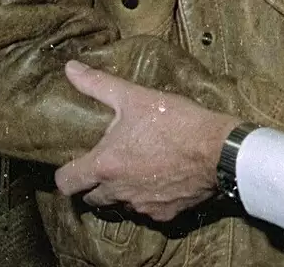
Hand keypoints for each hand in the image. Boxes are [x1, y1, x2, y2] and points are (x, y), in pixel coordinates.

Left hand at [53, 61, 238, 221]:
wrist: (218, 151)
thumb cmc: (175, 121)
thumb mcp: (134, 97)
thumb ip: (98, 85)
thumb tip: (70, 68)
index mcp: (105, 165)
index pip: (65, 184)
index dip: (66, 174)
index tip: (75, 163)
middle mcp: (119, 192)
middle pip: (91, 198)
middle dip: (95, 184)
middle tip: (108, 163)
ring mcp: (142, 207)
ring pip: (120, 206)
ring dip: (121, 191)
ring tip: (136, 168)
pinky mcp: (164, 215)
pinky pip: (147, 211)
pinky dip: (148, 199)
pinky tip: (161, 178)